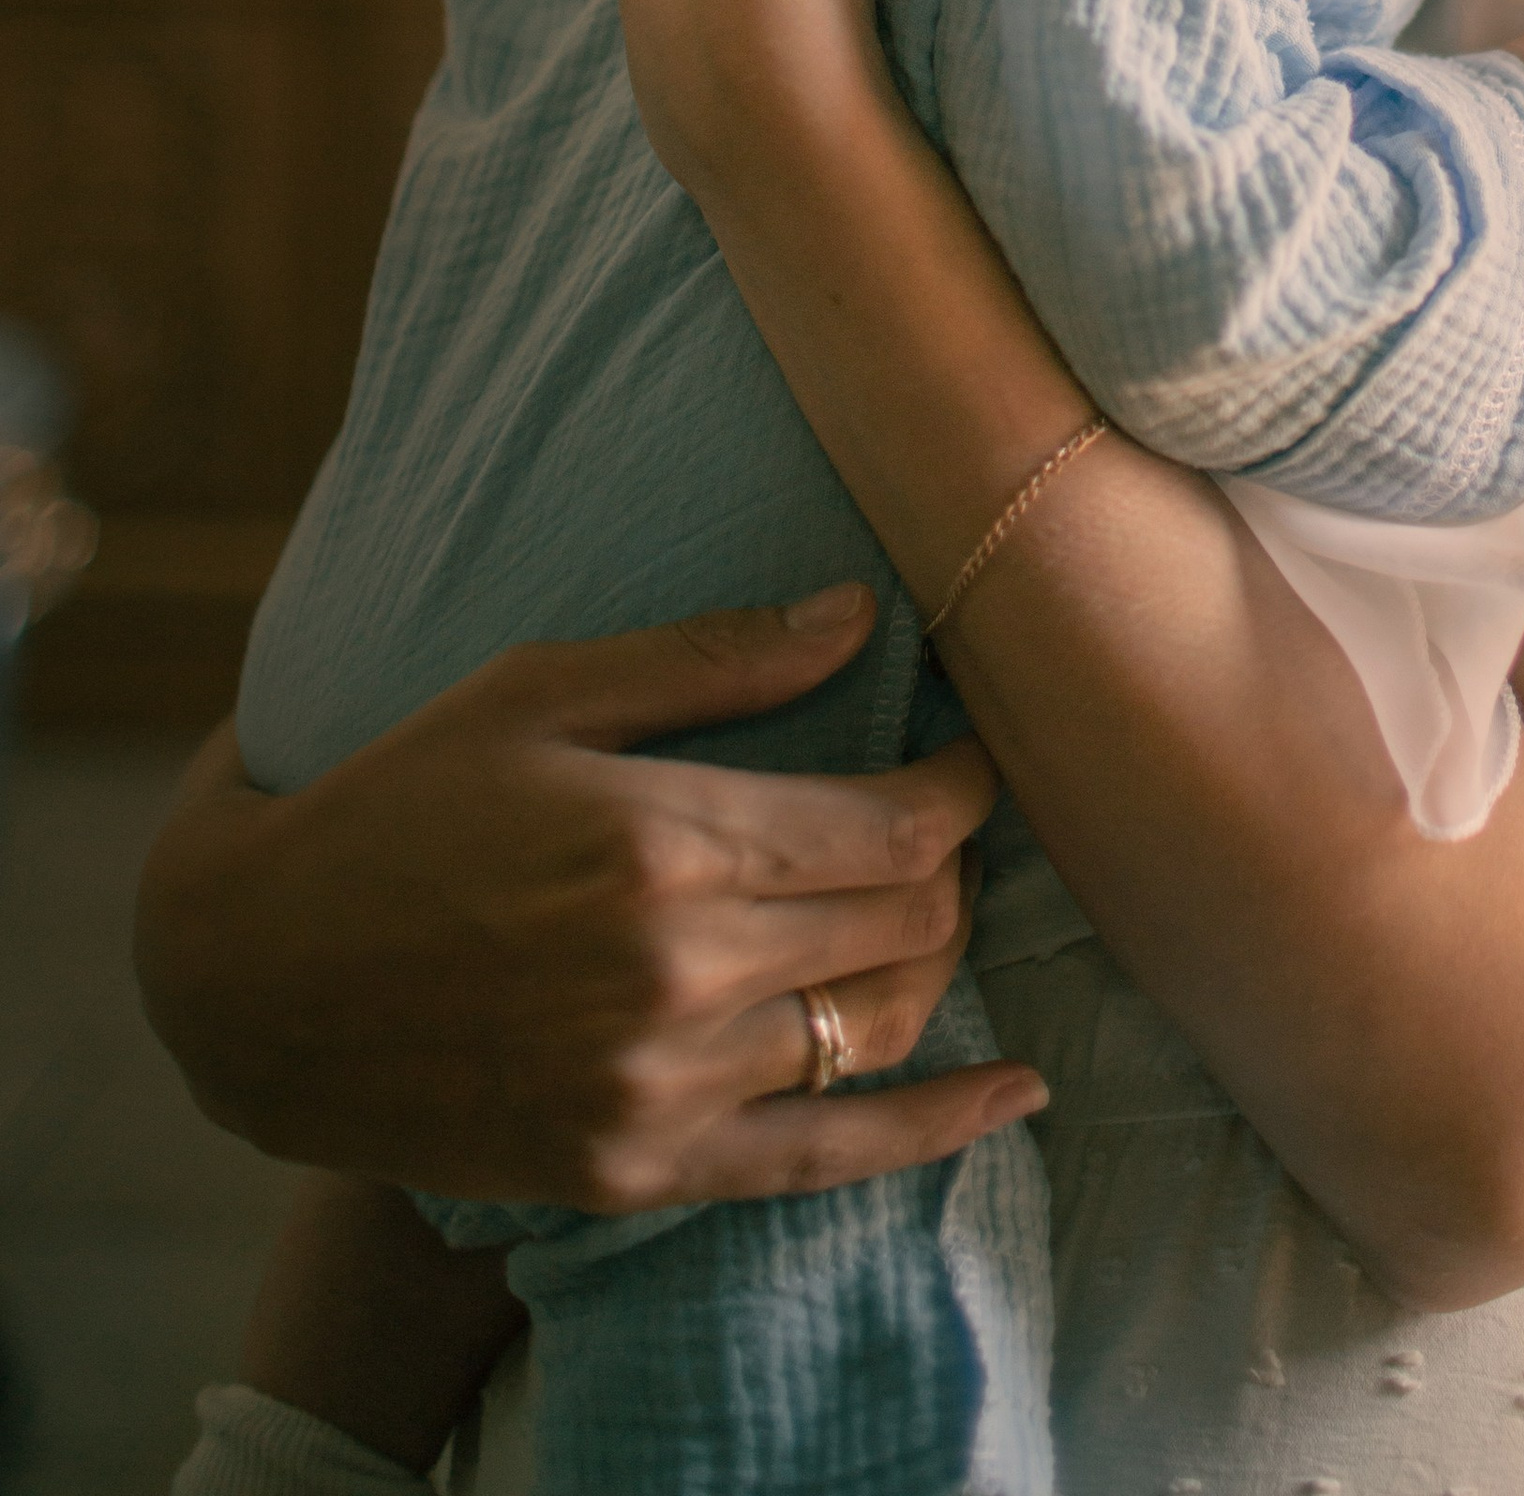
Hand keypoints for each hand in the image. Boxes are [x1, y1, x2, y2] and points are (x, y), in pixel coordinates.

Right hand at [134, 586, 1044, 1211]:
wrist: (252, 979)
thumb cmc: (395, 801)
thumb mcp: (540, 690)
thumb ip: (713, 661)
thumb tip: (860, 614)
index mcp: (666, 843)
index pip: (895, 826)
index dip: (959, 787)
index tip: (964, 754)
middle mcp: (680, 975)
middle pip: (905, 924)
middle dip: (949, 866)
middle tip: (934, 824)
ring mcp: (658, 1087)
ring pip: (877, 1027)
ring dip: (929, 964)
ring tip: (927, 912)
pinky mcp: (631, 1169)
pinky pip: (825, 1162)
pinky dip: (933, 1132)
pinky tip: (1011, 1094)